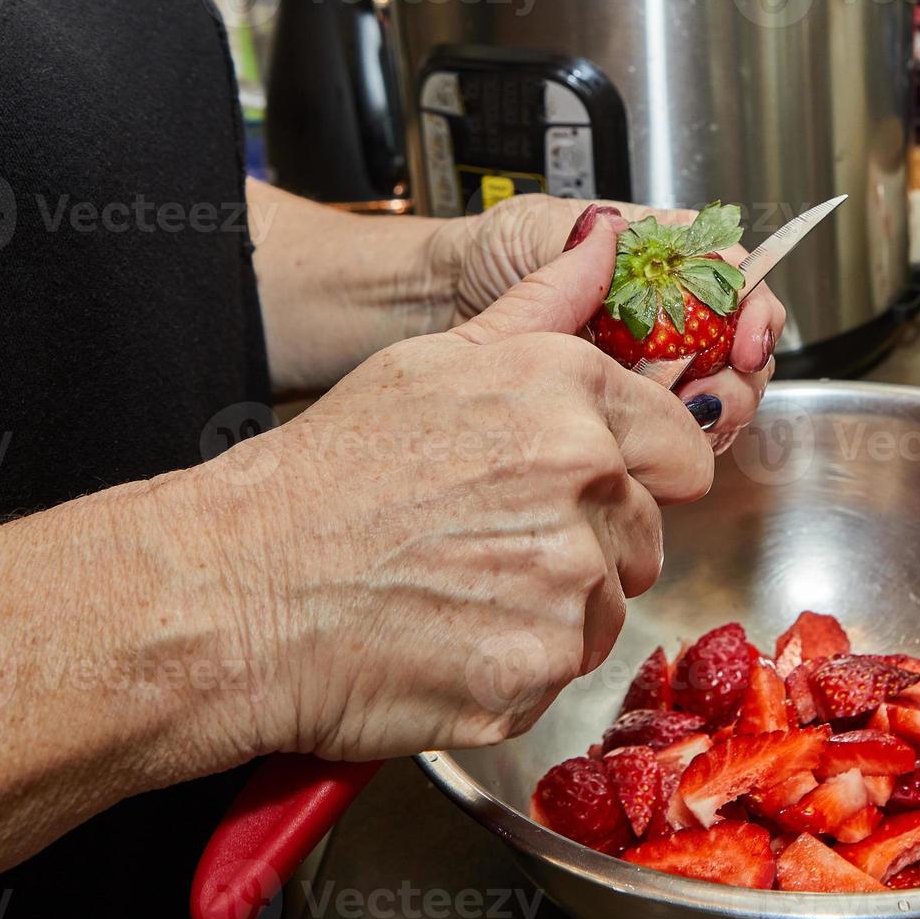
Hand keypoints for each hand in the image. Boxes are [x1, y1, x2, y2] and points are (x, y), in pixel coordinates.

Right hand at [176, 212, 713, 761]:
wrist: (236, 592)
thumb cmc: (320, 479)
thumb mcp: (428, 364)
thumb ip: (539, 306)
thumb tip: (603, 244)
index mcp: (563, 395)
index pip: (682, 448)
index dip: (644, 475)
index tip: (597, 493)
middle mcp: (580, 481)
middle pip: (643, 536)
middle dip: (589, 546)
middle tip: (491, 546)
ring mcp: (564, 584)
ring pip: (605, 611)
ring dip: (552, 613)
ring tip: (459, 595)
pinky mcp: (537, 671)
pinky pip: (560, 675)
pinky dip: (515, 670)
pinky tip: (449, 642)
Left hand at [435, 194, 787, 450]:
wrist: (445, 299)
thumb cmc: (490, 255)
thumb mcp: (532, 236)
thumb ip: (579, 245)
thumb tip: (614, 234)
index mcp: (657, 261)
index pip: (735, 280)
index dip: (755, 312)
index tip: (746, 343)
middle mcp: (663, 310)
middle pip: (741, 345)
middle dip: (741, 378)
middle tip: (712, 400)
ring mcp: (651, 362)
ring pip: (720, 394)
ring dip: (720, 415)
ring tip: (691, 424)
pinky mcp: (630, 408)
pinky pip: (679, 433)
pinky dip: (686, 444)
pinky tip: (668, 446)